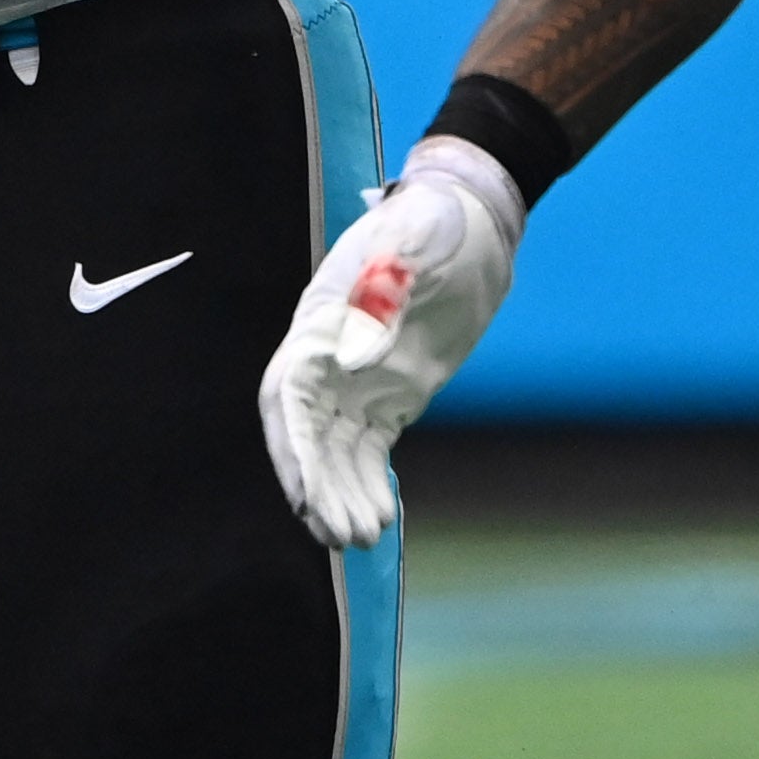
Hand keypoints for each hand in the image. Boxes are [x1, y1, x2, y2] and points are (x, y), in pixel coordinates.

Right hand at [259, 135, 526, 546]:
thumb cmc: (434, 220)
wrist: (469, 219)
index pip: (289, 393)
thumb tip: (358, 357)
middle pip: (308, 433)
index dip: (290, 445)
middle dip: (317, 486)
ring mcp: (360, 378)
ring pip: (336, 450)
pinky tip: (380, 518)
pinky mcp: (393, 394)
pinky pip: (369, 448)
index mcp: (323, 319)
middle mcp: (330, 355)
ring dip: (342, 495)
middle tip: (341, 535)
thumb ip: (386, 288)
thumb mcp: (414, 241)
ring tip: (362, 540)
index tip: (303, 490)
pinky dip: (369, 483)